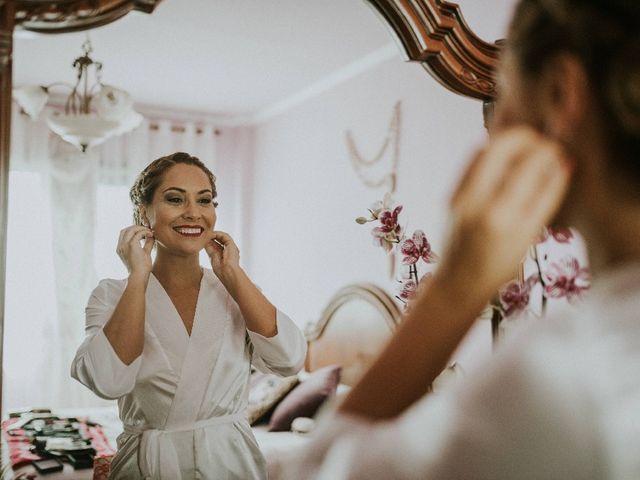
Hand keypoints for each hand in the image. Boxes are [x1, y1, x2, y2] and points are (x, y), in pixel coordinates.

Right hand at [116, 225, 153, 278]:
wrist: (139, 276)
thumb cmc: (142, 268)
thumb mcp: (144, 253)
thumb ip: (147, 244)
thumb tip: (152, 236)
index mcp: (120, 249)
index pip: (123, 234)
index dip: (133, 230)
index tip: (144, 231)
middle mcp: (120, 246)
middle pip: (125, 229)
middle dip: (136, 227)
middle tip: (147, 229)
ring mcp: (124, 245)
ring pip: (130, 229)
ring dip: (141, 228)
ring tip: (149, 232)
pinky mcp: (131, 245)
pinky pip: (138, 233)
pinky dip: (145, 232)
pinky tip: (150, 235)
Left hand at [205, 230, 240, 280]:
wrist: (228, 272)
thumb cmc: (221, 269)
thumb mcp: (212, 257)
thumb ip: (210, 249)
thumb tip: (205, 241)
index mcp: (224, 255)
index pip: (216, 246)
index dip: (210, 241)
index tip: (202, 239)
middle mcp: (228, 250)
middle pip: (220, 240)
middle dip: (212, 237)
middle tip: (204, 234)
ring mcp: (230, 247)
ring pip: (223, 237)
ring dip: (215, 234)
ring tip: (207, 233)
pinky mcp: (232, 244)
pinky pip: (225, 236)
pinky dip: (218, 233)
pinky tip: (212, 234)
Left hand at [434, 126, 572, 303]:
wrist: (457, 282)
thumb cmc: (498, 267)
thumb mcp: (529, 237)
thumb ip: (546, 199)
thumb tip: (563, 163)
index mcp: (501, 218)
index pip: (529, 167)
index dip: (547, 151)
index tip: (557, 150)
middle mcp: (475, 202)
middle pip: (501, 146)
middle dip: (526, 137)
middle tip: (540, 144)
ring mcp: (457, 196)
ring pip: (484, 148)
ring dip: (507, 142)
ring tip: (524, 151)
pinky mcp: (448, 194)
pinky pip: (470, 161)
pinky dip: (490, 154)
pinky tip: (504, 162)